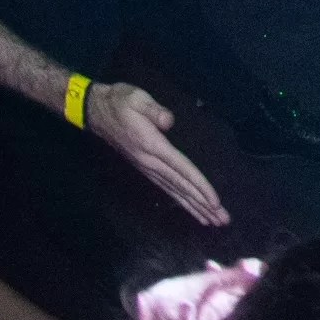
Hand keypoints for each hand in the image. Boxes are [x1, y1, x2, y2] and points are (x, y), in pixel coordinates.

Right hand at [84, 81, 228, 226]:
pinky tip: (192, 208)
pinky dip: (181, 199)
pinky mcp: (146, 168)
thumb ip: (154, 110)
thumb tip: (168, 121)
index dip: (199, 186)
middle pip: (181, 186)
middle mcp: (150, 162)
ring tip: (213, 220)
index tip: (214, 201)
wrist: (96, 110)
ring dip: (194, 207)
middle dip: (203, 204)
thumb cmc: (120, 101)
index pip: (181, 169)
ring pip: (175, 191)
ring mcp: (147, 167)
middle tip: (223, 219)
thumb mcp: (137, 98)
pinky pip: (167, 187)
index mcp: (152, 146)